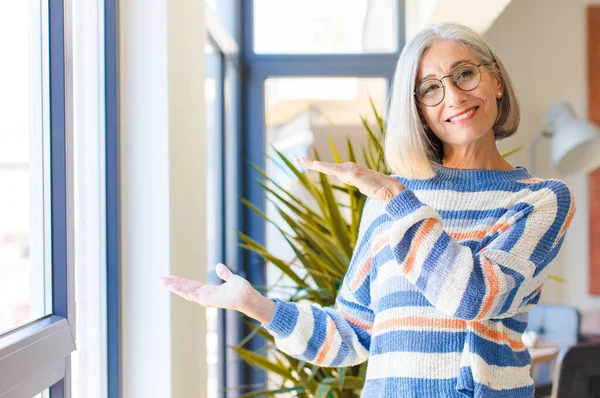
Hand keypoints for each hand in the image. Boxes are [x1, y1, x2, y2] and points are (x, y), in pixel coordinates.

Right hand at [159, 264, 276, 323]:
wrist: (247, 296)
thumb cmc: (242, 290)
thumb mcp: (232, 278)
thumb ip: (225, 273)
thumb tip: (218, 266)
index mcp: (209, 291)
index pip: (191, 286)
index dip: (181, 282)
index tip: (170, 278)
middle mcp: (205, 296)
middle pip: (185, 289)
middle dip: (173, 284)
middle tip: (160, 279)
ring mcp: (205, 299)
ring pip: (186, 292)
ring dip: (174, 287)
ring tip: (163, 282)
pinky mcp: (207, 301)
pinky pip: (193, 295)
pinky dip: (183, 291)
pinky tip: (174, 287)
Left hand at [296, 157, 404, 201]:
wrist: (392, 191)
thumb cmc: (383, 191)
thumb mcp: (368, 188)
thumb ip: (361, 185)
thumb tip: (362, 186)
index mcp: (353, 173)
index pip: (334, 169)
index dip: (322, 167)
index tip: (311, 164)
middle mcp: (350, 169)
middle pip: (328, 166)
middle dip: (312, 164)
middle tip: (298, 159)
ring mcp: (351, 170)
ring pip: (328, 167)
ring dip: (313, 164)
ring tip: (300, 161)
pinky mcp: (352, 174)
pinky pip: (335, 170)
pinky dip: (324, 166)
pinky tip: (314, 164)